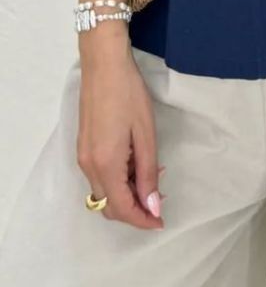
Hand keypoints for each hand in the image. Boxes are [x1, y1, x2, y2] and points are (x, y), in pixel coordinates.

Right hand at [76, 38, 164, 229]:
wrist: (104, 65)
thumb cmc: (129, 94)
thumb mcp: (145, 134)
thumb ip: (147, 172)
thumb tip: (151, 206)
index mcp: (105, 164)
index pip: (121, 208)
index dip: (142, 220)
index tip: (161, 221)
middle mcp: (88, 166)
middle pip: (109, 205)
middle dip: (134, 210)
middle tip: (159, 200)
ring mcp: (83, 156)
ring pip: (104, 192)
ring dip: (127, 194)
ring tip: (153, 179)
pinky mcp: (84, 146)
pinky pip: (100, 176)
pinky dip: (118, 180)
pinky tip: (138, 165)